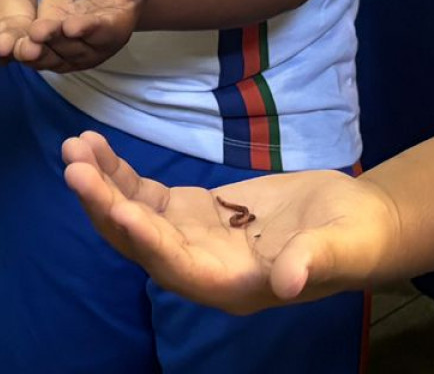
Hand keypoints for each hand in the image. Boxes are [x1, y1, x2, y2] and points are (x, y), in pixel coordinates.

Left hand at [17, 0, 184, 71]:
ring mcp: (71, 48)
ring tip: (20, 48)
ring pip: (53, 56)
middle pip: (72, 47)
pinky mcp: (51, 44)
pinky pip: (38, 53)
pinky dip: (23, 52)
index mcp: (114, 26)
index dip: (88, 29)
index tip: (74, 25)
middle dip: (54, 42)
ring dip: (36, 54)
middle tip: (37, 35)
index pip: (102, 31)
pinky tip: (7, 47)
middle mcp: (93, 44)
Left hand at [61, 131, 398, 311]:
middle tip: (74, 166)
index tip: (113, 206)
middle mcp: (202, 270)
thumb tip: (289, 282)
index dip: (144, 239)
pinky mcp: (194, 214)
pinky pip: (146, 197)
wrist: (359, 223)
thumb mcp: (343, 246)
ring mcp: (193, 241)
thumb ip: (314, 261)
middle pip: (141, 243)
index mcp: (233, 287)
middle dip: (105, 206)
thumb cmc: (357, 238)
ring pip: (134, 218)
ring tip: (75, 147)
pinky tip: (96, 147)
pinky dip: (121, 174)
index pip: (176, 267)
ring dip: (103, 186)